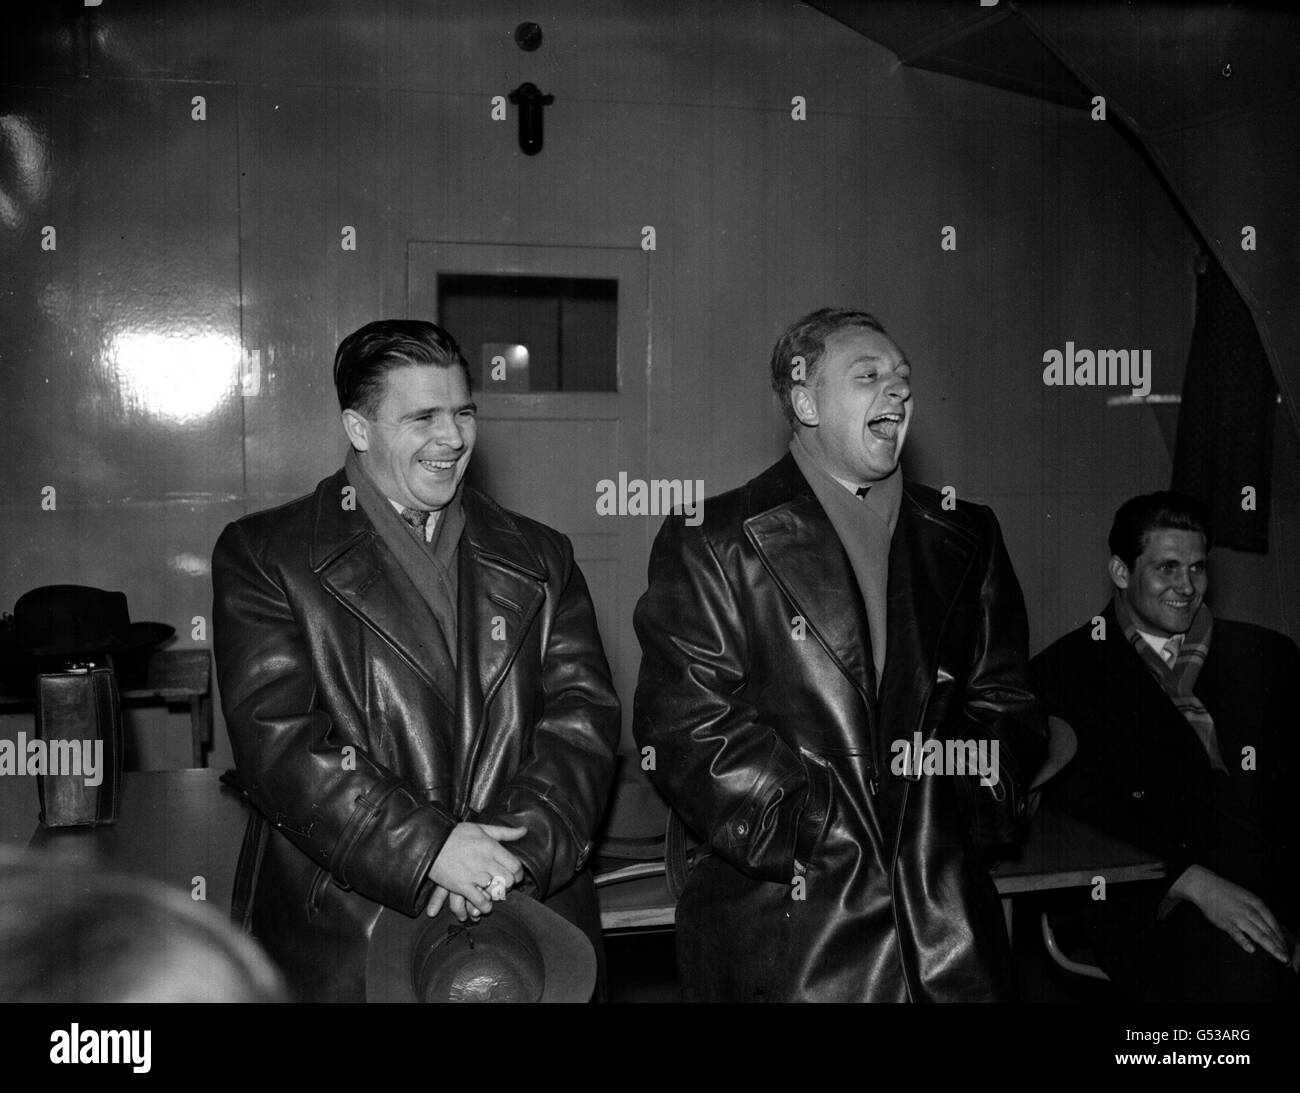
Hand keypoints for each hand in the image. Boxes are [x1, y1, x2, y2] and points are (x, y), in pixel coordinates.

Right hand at [425, 823, 526, 917]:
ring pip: (496, 891)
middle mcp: (485, 861)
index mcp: (491, 847)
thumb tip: (524, 830)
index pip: (515, 865)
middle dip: (508, 885)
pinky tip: (485, 905)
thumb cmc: (457, 834)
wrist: (431, 842)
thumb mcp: (482, 828)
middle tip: (504, 886)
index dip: (518, 874)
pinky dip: (485, 906)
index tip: (515, 877)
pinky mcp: (461, 885)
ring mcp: (473, 874)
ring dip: (497, 896)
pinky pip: (480, 901)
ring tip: (494, 895)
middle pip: (508, 880)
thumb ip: (505, 832)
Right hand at [1170, 865, 1290, 962]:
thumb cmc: (1226, 893)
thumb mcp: (1246, 897)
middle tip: (1286, 958)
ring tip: (1279, 956)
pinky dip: (1244, 941)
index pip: (1273, 923)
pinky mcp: (1225, 922)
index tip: (1286, 947)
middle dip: (1279, 945)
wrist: (1205, 885)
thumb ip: (1258, 911)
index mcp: (1256, 903)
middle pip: (1268, 931)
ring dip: (1270, 947)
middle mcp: (1249, 910)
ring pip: (1258, 934)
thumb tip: (1270, 926)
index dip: (1281, 936)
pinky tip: (1251, 949)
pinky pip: (1236, 933)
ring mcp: (1238, 917)